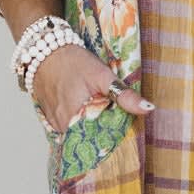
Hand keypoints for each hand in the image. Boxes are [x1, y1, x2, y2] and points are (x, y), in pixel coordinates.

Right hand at [30, 43, 153, 134]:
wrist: (44, 51)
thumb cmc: (72, 62)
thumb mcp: (102, 75)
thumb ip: (124, 95)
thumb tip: (148, 109)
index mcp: (77, 119)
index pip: (100, 141)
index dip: (114, 138)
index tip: (124, 132)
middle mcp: (63, 127)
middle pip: (89, 139)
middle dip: (103, 133)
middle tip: (112, 119)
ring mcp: (54, 124)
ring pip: (79, 134)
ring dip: (91, 128)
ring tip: (99, 113)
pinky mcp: (50, 120)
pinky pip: (68, 129)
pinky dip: (79, 123)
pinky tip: (86, 112)